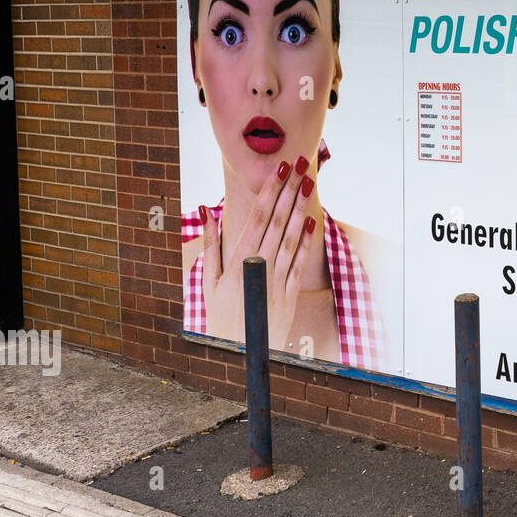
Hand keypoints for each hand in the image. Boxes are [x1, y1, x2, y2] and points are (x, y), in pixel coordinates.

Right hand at [201, 155, 319, 345]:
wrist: (239, 352)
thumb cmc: (220, 314)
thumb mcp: (207, 280)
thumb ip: (210, 243)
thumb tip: (205, 210)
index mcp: (237, 261)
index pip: (257, 217)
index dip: (270, 191)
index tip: (279, 169)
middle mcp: (258, 267)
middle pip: (277, 221)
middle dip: (289, 190)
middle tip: (301, 163)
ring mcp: (276, 280)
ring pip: (291, 237)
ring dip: (301, 208)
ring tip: (309, 183)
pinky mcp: (290, 294)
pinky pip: (300, 262)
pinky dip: (306, 241)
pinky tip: (311, 220)